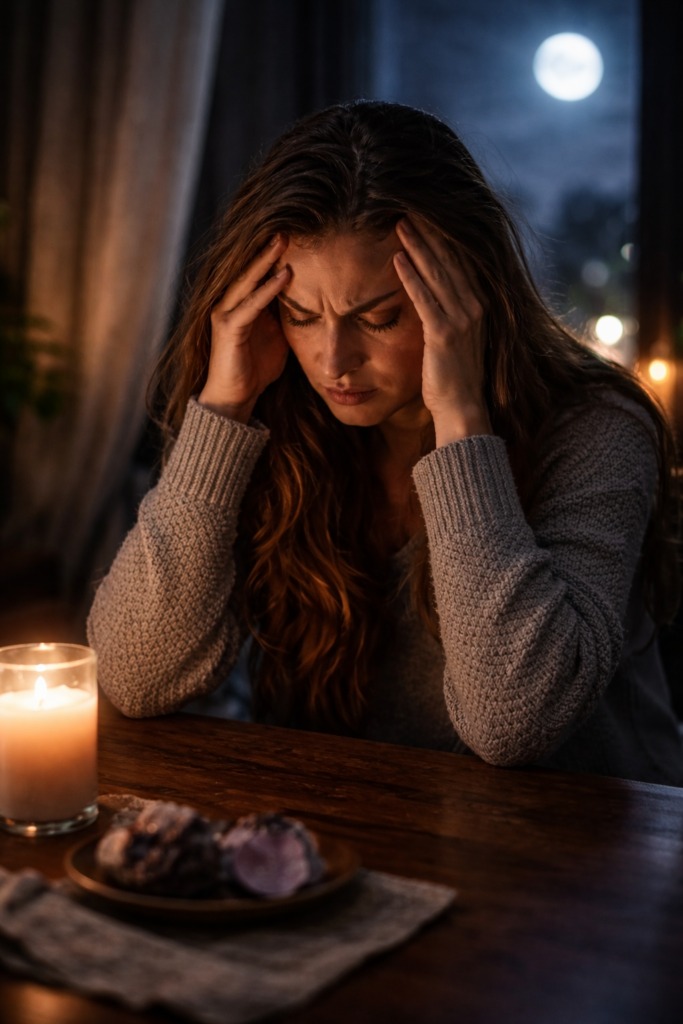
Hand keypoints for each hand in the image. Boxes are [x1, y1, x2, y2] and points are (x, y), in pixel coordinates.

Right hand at [198, 235, 290, 422]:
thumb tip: (312, 302)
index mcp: (242, 302)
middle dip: (268, 247)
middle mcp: (229, 302)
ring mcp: (226, 314)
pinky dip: (268, 289)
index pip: (257, 271)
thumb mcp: (278, 336)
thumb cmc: (256, 369)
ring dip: (266, 260)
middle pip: (250, 268)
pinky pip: (251, 305)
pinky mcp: (229, 329)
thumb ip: (288, 317)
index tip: (295, 233)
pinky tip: (285, 276)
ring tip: (284, 240)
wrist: (236, 398)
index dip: (273, 253)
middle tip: (288, 224)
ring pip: (248, 280)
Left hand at [394, 217, 491, 446]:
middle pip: (450, 260)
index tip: (425, 214)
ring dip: (418, 246)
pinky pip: (425, 299)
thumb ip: (449, 313)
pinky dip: (411, 277)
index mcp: (478, 305)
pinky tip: (397, 259)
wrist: (462, 409)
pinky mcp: (444, 334)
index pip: (460, 261)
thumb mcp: (456, 338)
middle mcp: (474, 307)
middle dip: (429, 233)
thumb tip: (435, 295)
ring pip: (438, 274)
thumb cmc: (453, 377)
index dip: (443, 237)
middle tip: (408, 208)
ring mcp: (462, 320)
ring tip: (399, 223)